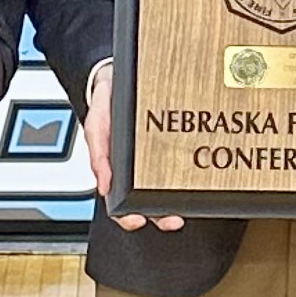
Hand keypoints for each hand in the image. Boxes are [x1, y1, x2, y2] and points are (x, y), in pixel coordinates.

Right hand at [80, 62, 182, 231]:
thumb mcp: (95, 127)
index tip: (136, 220)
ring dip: (179, 199)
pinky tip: (200, 175)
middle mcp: (141, 169)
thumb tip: (103, 186)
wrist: (118, 76)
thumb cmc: (105, 105)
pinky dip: (192, 172)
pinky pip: (184, 161)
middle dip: (161, 214)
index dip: (128, 216)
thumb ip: (98, 155)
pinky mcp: (174, 143)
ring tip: (187, 205)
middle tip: (172, 219)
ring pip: (171, 187)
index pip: (122, 203)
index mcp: (119, 170)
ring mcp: (160, 158)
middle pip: (151, 201)